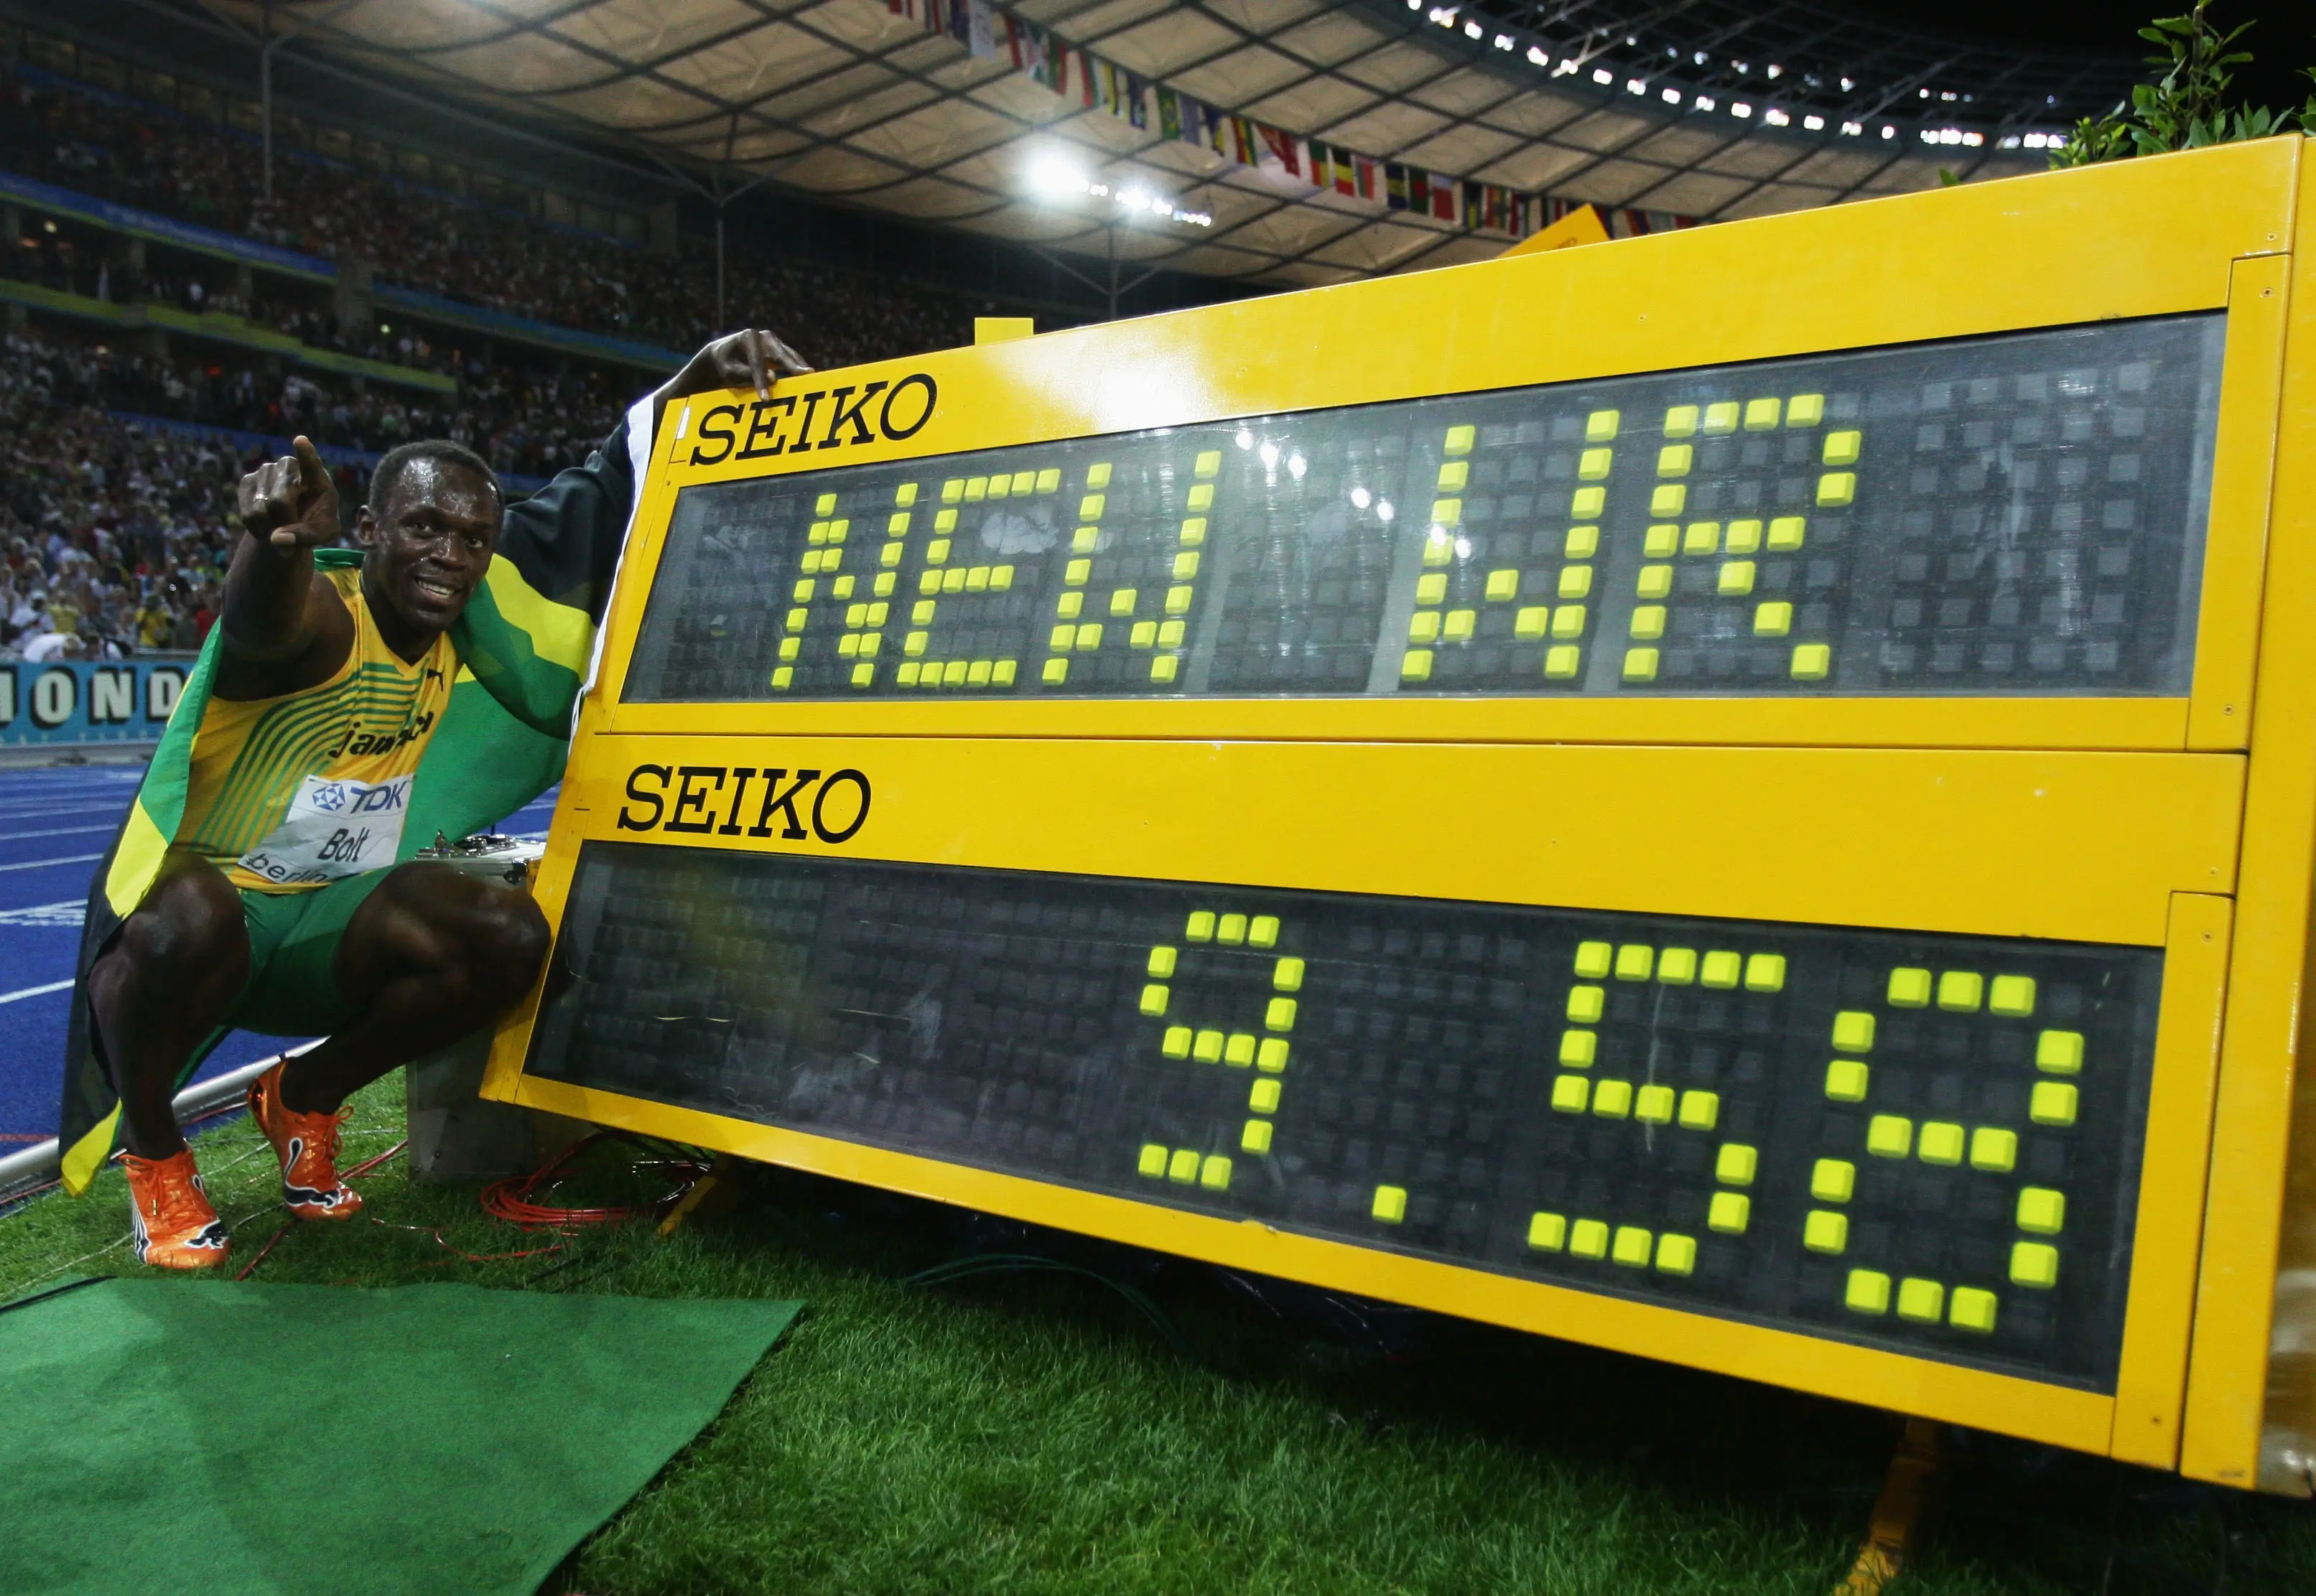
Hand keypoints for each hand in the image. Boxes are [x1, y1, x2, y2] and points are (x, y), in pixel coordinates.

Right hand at [236, 437, 338, 550]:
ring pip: (262, 510)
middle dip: (285, 523)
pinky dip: (258, 529)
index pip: (311, 463)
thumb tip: (276, 539)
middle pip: (281, 502)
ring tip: (282, 528)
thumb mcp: (324, 533)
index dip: (305, 453)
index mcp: (316, 476)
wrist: (292, 521)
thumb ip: (307, 537)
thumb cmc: (316, 522)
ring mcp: (266, 471)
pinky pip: (248, 515)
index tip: (300, 441)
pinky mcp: (247, 481)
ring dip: (271, 529)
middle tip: (293, 533)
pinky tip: (266, 527)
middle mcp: (289, 467)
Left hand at [664, 328, 812, 404]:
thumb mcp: (729, 371)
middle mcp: (765, 336)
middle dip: (793, 366)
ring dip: (800, 368)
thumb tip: (773, 378)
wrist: (724, 353)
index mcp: (748, 337)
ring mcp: (775, 341)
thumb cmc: (726, 363)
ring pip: (790, 356)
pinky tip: (807, 379)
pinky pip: (791, 360)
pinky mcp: (781, 349)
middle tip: (807, 375)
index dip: (761, 381)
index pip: (757, 363)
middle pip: (780, 354)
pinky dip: (798, 369)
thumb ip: (747, 375)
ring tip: (812, 378)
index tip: (766, 398)